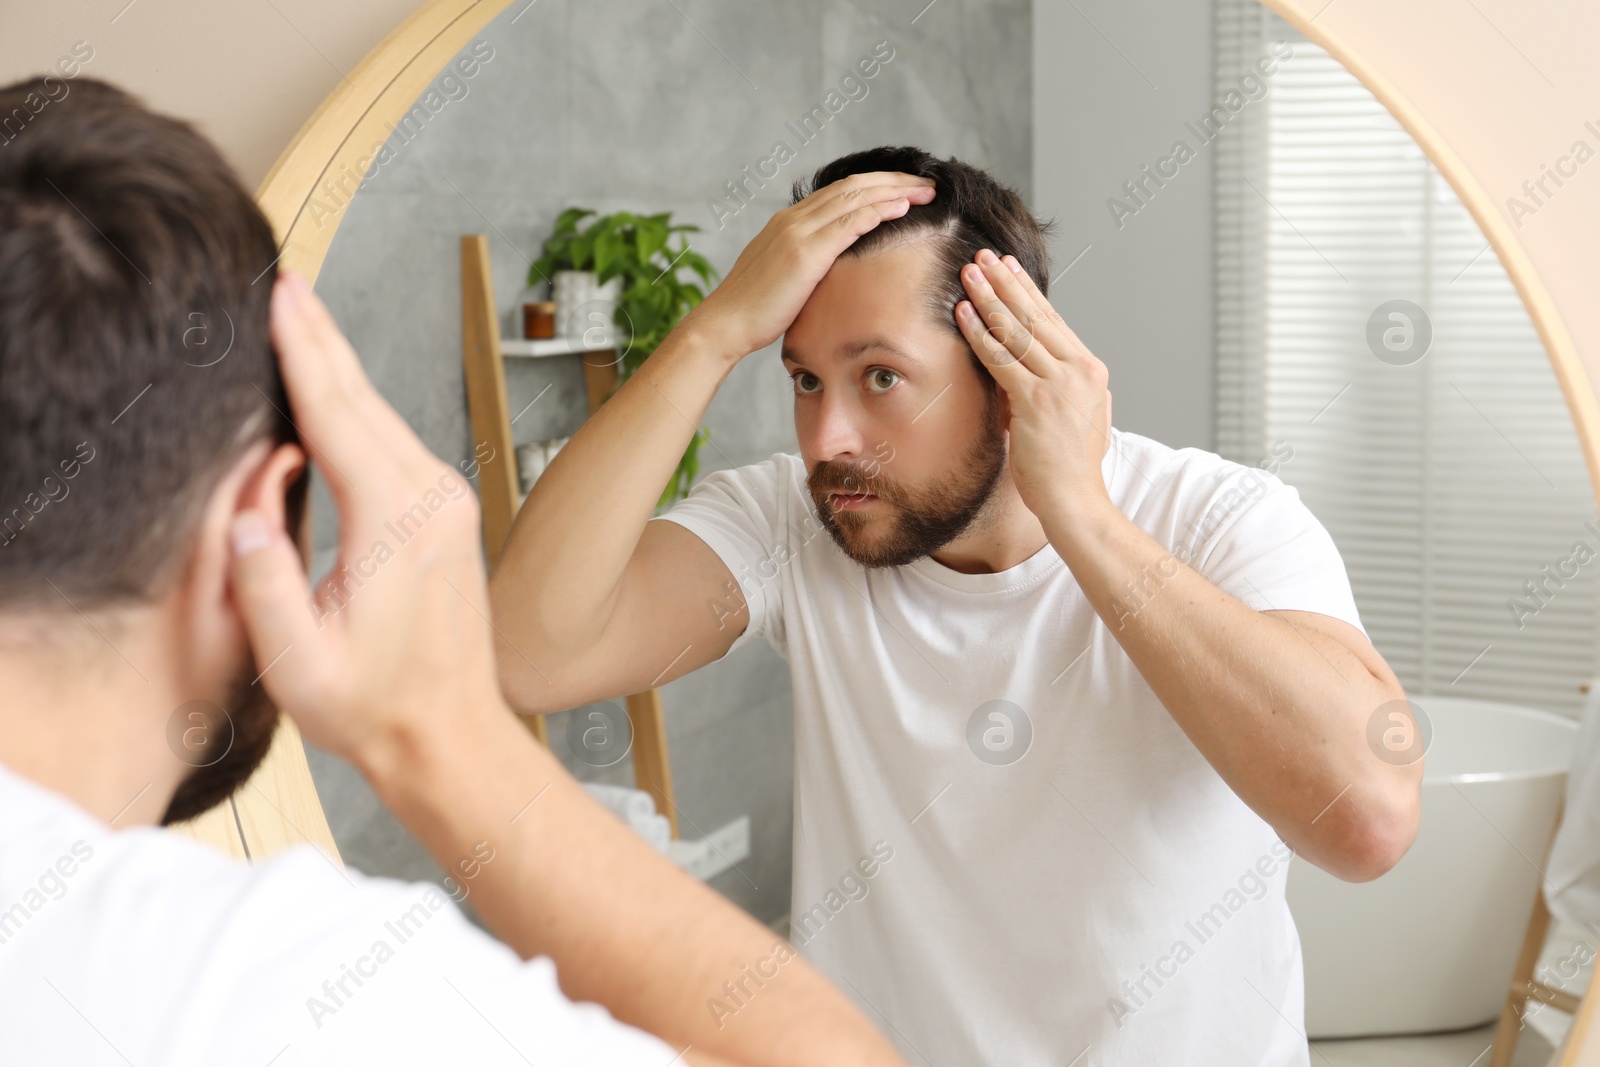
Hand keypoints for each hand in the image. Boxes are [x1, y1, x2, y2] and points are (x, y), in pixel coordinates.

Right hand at [227, 271, 508, 778]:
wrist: (451, 734)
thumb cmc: (376, 708)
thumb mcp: (299, 662)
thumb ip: (264, 581)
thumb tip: (243, 504)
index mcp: (397, 521)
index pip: (337, 415)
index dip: (301, 351)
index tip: (280, 296)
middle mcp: (433, 498)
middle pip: (364, 399)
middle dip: (320, 338)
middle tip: (285, 281)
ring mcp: (447, 503)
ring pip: (382, 415)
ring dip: (339, 369)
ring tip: (300, 320)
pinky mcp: (448, 514)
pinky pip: (394, 442)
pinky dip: (357, 408)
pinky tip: (332, 393)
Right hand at [685, 171, 935, 356]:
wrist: (725, 324)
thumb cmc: (754, 310)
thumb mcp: (783, 277)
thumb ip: (806, 264)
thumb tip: (830, 272)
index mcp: (789, 222)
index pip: (841, 191)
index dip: (877, 186)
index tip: (907, 189)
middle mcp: (794, 218)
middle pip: (854, 185)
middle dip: (895, 181)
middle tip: (929, 183)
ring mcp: (799, 232)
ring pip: (856, 197)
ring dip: (897, 191)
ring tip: (928, 192)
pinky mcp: (805, 253)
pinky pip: (850, 222)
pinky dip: (879, 211)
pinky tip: (904, 208)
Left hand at [954, 249, 1113, 516]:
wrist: (1075, 500)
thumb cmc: (1069, 467)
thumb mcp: (1075, 415)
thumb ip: (1055, 387)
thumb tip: (1026, 366)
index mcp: (1090, 371)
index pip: (1054, 321)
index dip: (1027, 292)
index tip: (1008, 268)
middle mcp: (1079, 371)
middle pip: (1037, 316)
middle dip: (1006, 283)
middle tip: (984, 257)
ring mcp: (1060, 385)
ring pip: (1018, 330)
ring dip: (990, 298)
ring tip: (969, 274)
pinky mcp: (1036, 401)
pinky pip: (1001, 359)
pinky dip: (980, 333)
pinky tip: (963, 314)